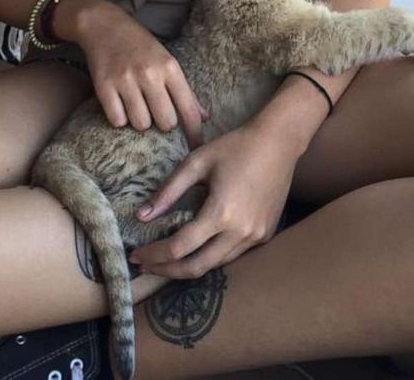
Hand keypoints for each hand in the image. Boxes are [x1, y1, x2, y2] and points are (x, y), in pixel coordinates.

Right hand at [75, 0, 208, 148]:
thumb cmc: (140, 46)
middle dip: (163, 123)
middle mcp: (149, 74)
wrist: (104, 25)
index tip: (198, 147)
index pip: (188, 108)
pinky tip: (120, 104)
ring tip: (137, 105)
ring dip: (140, 121)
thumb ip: (185, 90)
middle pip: (166, 122)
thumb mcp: (167, 60)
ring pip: (141, 124)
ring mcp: (125, 80)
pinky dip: (119, 118)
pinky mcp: (104, 87)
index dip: (195, 133)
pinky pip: (117, 120)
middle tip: (156, 111)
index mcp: (170, 68)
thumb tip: (205, 117)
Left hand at [128, 122, 296, 278]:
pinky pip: (233, 255)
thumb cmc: (235, 147)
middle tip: (146, 267)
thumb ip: (168, 191)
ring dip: (189, 266)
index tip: (136, 256)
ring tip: (166, 260)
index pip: (179, 247)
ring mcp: (256, 236)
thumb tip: (142, 216)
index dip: (154, 256)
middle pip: (197, 267)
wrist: (277, 142)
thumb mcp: (196, 162)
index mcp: (221, 213)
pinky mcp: (265, 235)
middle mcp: (240, 232)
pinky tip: (197, 248)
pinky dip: (211, 257)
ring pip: (216, 265)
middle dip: (167, 271)